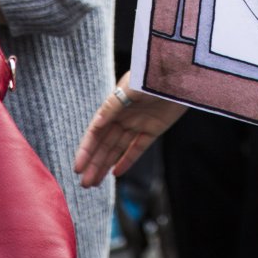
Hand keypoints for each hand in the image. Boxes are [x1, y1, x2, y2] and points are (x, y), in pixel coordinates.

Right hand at [74, 73, 186, 187]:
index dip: (86, 150)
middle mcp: (124, 115)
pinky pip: (138, 148)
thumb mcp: (129, 88)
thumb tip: (95, 126)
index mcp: (115, 104)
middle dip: (94, 163)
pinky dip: (128, 160)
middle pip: (105, 143)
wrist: (180, 73)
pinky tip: (116, 173)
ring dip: (106, 165)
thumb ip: (112, 107)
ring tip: (94, 182)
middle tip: (84, 183)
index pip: (96, 131)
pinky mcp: (154, 129)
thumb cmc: (152, 75)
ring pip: (118, 148)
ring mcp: (139, 123)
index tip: (77, 168)